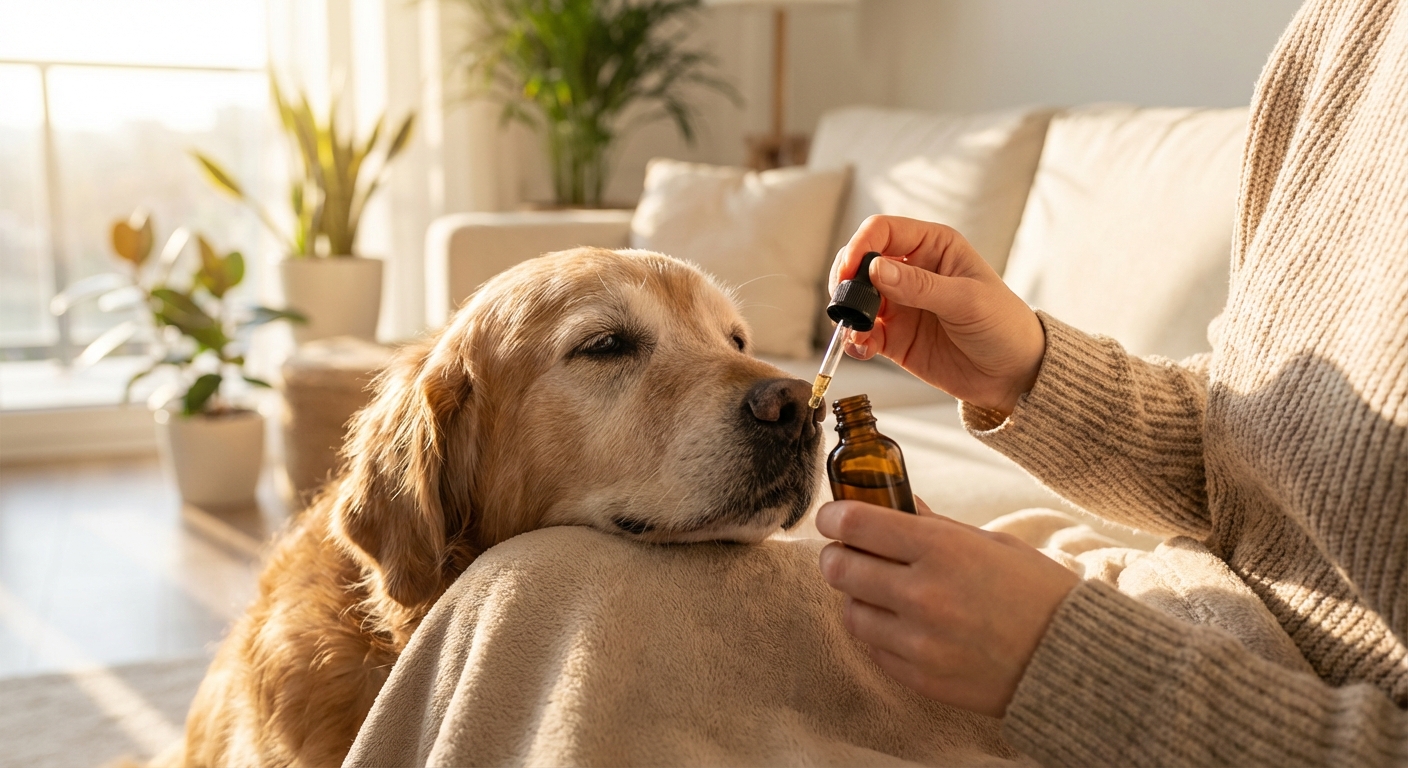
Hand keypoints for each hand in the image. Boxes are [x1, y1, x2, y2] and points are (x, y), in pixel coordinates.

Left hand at [815, 497, 1079, 717]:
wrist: (1072, 660)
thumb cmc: (1036, 593)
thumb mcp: (991, 543)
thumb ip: (935, 526)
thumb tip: (894, 504)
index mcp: (943, 549)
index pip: (857, 524)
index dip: (834, 517)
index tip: (832, 517)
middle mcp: (924, 594)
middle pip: (840, 567)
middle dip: (836, 556)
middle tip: (844, 553)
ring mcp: (919, 640)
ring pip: (851, 611)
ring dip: (856, 597)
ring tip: (877, 592)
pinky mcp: (919, 677)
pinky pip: (874, 648)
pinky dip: (879, 633)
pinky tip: (900, 624)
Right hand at [829, 215, 1044, 415]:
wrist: (1014, 374)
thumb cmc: (1004, 326)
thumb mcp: (967, 300)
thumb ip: (920, 285)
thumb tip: (876, 268)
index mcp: (933, 246)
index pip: (883, 231)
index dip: (861, 246)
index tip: (849, 271)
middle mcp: (911, 270)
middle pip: (861, 262)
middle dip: (847, 280)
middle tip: (844, 303)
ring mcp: (900, 305)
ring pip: (856, 299)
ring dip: (847, 314)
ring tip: (855, 331)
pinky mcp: (894, 337)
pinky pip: (863, 333)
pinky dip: (855, 340)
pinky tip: (862, 348)